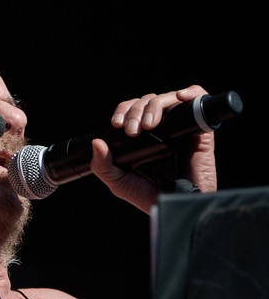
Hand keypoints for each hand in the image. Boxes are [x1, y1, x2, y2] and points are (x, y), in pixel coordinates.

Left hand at [89, 85, 217, 211]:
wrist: (174, 205)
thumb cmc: (149, 195)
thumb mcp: (118, 181)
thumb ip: (102, 165)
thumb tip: (97, 142)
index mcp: (144, 136)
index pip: (132, 109)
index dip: (124, 110)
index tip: (117, 124)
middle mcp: (162, 129)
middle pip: (148, 101)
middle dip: (136, 110)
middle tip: (132, 130)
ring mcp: (181, 128)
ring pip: (167, 99)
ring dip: (154, 105)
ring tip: (148, 124)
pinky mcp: (200, 131)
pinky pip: (199, 101)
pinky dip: (191, 93)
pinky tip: (180, 97)